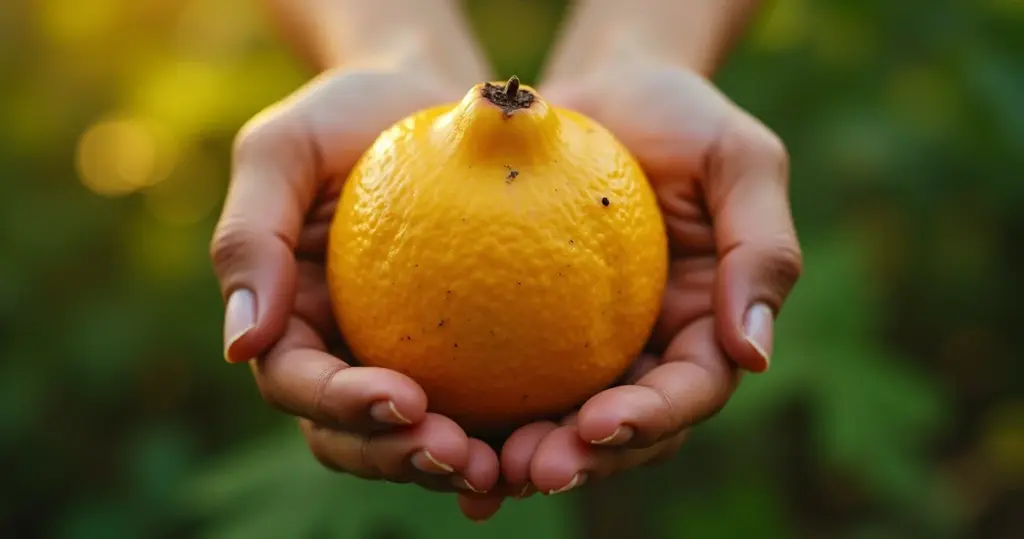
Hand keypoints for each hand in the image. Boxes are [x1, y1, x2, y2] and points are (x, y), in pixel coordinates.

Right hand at [210, 68, 501, 506]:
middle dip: (398, 456)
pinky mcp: (467, 355)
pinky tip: (550, 435)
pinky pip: (484, 401)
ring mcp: (405, 359)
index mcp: (291, 320)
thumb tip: (240, 346)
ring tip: (502, 464)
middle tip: (460, 454)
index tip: (404, 397)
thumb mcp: (283, 150)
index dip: (341, 406)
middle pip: (355, 435)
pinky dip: (506, 429)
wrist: (433, 103)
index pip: (299, 383)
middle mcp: (343, 353)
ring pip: (417, 437)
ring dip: (452, 463)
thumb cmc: (351, 115)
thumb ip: (249, 238)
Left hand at [461, 64, 802, 518]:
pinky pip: (499, 378)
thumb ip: (761, 250)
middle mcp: (645, 351)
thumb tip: (755, 357)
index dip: (652, 421)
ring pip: (557, 420)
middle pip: (622, 431)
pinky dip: (475, 411)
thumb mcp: (737, 160)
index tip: (600, 424)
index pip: (689, 392)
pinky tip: (429, 423)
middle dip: (584, 460)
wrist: (599, 93)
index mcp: (704, 327)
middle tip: (534, 468)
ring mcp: (582, 347)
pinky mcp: (524, 331)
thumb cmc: (676, 116)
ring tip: (480, 468)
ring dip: (523, 455)